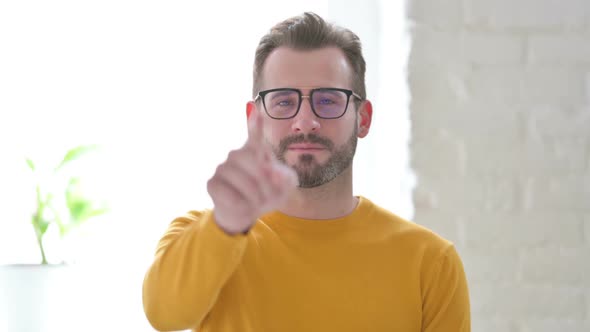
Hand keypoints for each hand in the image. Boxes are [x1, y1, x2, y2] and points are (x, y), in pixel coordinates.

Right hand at [206, 109, 297, 234]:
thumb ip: (285, 178)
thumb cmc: (266, 195)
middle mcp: (236, 155)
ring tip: (258, 203)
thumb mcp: (283, 188)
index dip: (254, 123)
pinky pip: (231, 196)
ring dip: (256, 198)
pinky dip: (242, 206)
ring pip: (245, 183)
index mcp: (255, 151)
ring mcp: (222, 168)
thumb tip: (273, 171)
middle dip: (267, 184)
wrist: (246, 213)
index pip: (255, 135)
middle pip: (256, 165)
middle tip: (270, 197)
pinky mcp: (212, 183)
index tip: (255, 108)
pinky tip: (243, 206)